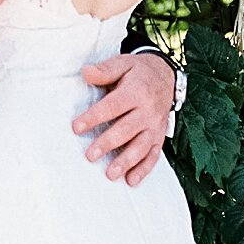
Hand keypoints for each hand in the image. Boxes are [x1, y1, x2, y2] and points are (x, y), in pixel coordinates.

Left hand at [73, 51, 176, 185]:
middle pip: (126, 129)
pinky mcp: (159, 137)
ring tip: (110, 174)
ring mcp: (155, 126)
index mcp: (136, 91)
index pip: (113, 106)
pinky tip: (131, 181)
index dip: (94, 117)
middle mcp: (148, 111)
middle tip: (90, 155)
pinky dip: (144, 170)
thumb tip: (85, 72)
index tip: (77, 127)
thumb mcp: (123, 63)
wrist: (166, 76)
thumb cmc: (138, 72)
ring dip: (126, 161)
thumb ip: (105, 70)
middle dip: (108, 143)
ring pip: (141, 146)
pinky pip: (154, 155)